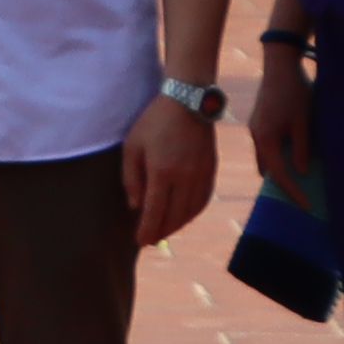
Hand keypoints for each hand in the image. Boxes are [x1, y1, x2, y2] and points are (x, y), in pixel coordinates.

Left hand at [119, 96, 213, 249]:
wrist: (188, 102)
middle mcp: (185, 177)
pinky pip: (203, 200)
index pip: (155, 211)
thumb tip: (136, 207)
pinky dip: (192, 213)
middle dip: (161, 231)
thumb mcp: (132, 147)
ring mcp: (201, 174)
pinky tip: (183, 216)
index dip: (148, 230)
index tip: (140, 242)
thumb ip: (132, 179)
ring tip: (164, 231)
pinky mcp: (211, 169)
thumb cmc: (153, 123)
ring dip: (177, 225)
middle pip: (174, 216)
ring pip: (191, 211)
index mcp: (163, 172)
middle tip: (150, 240)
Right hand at [242, 54, 309, 195]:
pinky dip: (279, 156)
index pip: (279, 174)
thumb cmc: (295, 92)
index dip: (293, 192)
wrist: (280, 65)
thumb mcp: (304, 121)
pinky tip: (292, 156)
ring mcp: (255, 129)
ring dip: (281, 169)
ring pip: (267, 159)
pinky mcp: (259, 122)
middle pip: (269, 170)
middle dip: (284, 184)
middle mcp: (256, 137)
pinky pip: (267, 147)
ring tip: (300, 179)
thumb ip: (302, 147)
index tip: (307, 206)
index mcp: (265, 139)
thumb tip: (302, 172)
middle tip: (303, 196)